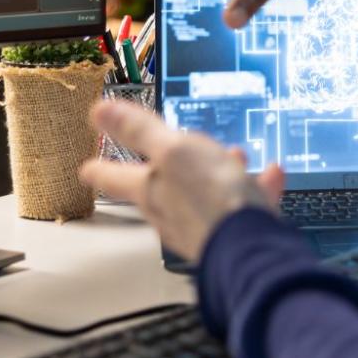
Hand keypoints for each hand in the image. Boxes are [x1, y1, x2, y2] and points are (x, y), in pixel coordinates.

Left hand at [80, 98, 287, 263]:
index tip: (85, 169)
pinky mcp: (234, 234)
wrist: (252, 246)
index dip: (99, 169)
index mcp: (151, 191)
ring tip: (233, 155)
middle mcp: (171, 213)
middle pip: (158, 189)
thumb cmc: (210, 198)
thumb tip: (98, 111)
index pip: (115, 178)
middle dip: (158, 172)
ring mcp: (202, 226)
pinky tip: (272, 175)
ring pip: (202, 194)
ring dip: (214, 173)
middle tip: (153, 164)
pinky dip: (253, 187)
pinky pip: (240, 204)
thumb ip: (140, 131)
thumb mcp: (173, 151)